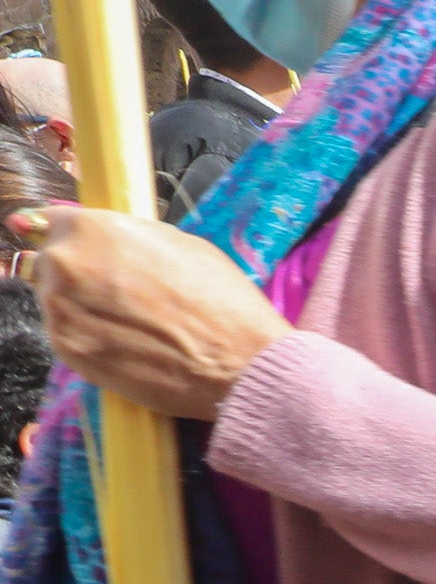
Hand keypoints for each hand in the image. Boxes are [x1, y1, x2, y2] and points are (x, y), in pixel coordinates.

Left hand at [15, 206, 287, 419]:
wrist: (239, 363)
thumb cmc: (221, 300)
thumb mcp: (178, 244)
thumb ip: (125, 236)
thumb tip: (100, 238)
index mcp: (91, 227)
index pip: (49, 220)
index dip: (67, 235)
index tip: (76, 248)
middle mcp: (65, 263)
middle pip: (47, 261)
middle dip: (74, 272)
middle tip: (114, 293)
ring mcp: (60, 308)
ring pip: (53, 298)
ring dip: (79, 305)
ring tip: (126, 321)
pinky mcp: (67, 348)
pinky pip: (65, 332)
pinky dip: (87, 335)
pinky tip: (124, 341)